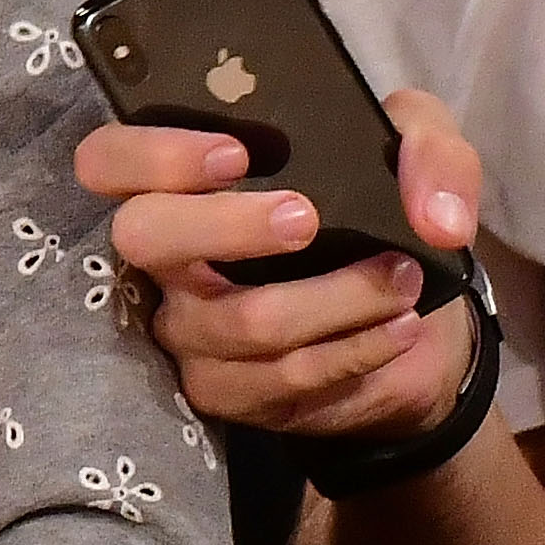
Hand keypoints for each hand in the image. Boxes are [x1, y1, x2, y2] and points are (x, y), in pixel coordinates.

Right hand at [76, 87, 481, 436]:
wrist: (410, 319)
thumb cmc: (380, 214)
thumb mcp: (418, 156)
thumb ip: (431, 155)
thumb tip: (436, 219)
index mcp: (182, 181)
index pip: (108, 159)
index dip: (153, 155)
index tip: (237, 155)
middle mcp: (163, 256)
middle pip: (141, 236)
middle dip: (227, 225)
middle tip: (306, 219)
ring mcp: (185, 327)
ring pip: (242, 319)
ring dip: (340, 298)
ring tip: (403, 279)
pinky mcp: (221, 390)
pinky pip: (282, 376)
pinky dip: (355, 350)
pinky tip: (400, 328)